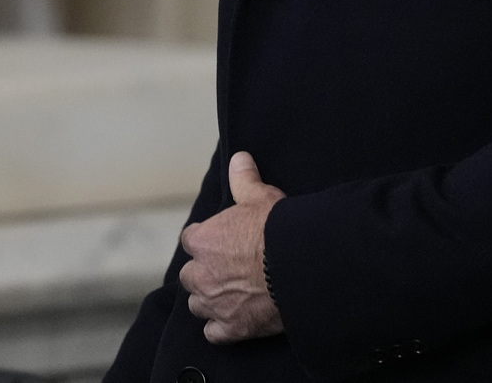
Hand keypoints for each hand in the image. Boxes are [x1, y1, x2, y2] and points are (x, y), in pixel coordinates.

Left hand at [178, 151, 286, 342]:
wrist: (300, 267)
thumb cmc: (279, 230)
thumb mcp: (261, 197)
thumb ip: (244, 179)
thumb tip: (239, 158)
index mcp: (202, 241)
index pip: (191, 240)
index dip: (205, 241)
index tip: (220, 242)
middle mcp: (201, 274)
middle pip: (191, 275)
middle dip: (204, 273)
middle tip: (227, 271)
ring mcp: (215, 303)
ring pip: (198, 305)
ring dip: (209, 301)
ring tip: (229, 296)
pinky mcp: (232, 328)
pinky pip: (213, 333)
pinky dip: (221, 329)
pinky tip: (233, 321)